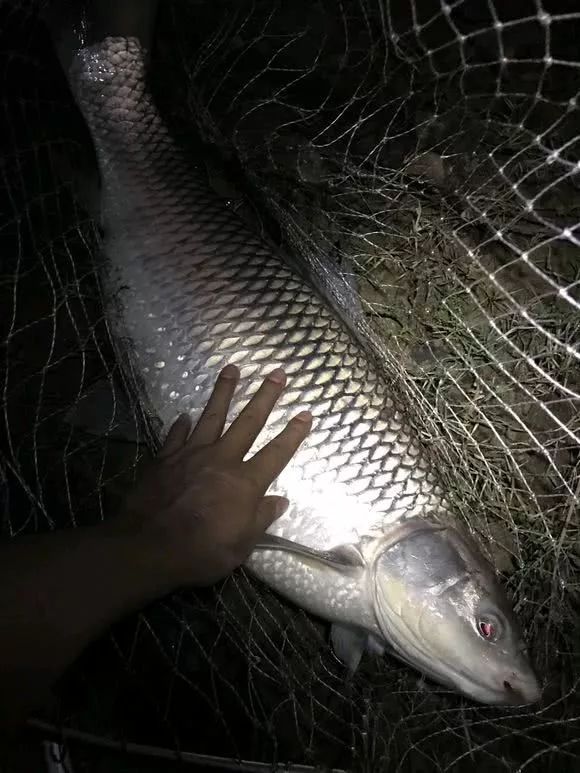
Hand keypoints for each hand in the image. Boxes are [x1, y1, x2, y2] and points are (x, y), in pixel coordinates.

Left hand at [120, 364, 312, 586]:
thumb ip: (261, 519)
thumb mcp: (241, 545)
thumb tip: (280, 501)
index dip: (293, 433)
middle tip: (276, 372)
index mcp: (245, 482)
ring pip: (212, 416)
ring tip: (232, 368)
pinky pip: (176, 436)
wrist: (149, 547)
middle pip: (248, 422)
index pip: (276, 453)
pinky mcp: (165, 459)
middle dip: (265, 396)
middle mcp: (222, 460)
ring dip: (224, 391)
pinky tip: (184, 414)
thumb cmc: (202, 551)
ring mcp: (192, 455)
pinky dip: (181, 424)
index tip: (306, 412)